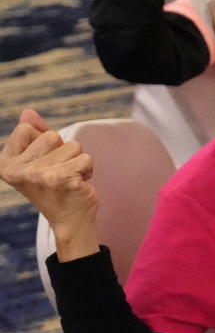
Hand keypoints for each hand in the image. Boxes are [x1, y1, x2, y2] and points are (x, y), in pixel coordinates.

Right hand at [0, 110, 98, 254]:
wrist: (69, 220)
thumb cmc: (54, 186)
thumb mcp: (38, 158)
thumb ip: (33, 134)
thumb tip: (28, 112)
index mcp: (5, 163)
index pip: (26, 128)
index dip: (42, 142)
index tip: (42, 164)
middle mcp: (16, 170)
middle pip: (52, 135)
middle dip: (62, 151)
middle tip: (58, 173)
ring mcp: (38, 175)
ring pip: (72, 146)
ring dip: (76, 161)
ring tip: (68, 178)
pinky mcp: (61, 179)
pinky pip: (86, 158)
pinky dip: (87, 169)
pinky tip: (78, 184)